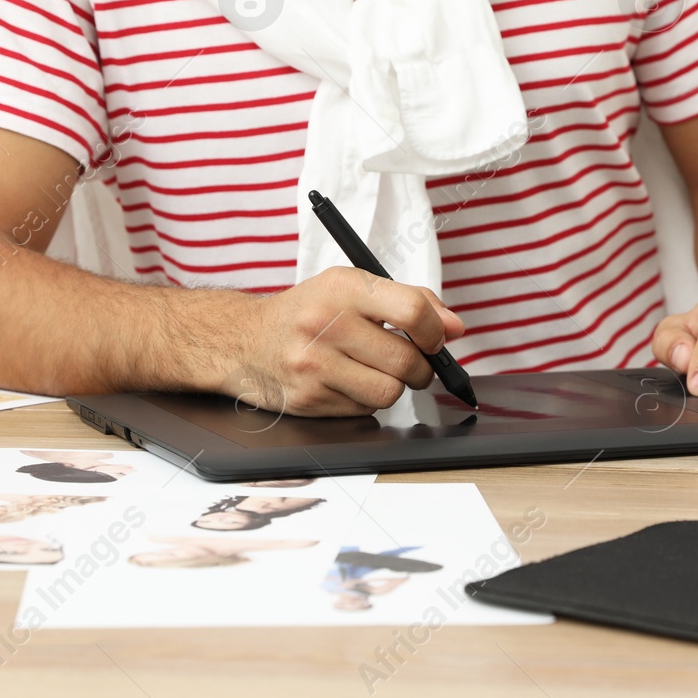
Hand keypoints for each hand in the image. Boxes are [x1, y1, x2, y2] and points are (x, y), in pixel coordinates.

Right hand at [223, 267, 464, 416]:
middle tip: (411, 362)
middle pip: (406, 361)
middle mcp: (325, 323)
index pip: (411, 310)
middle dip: (420, 368)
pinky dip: (365, 401)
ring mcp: (314, 365)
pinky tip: (345, 383)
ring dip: (393, 387)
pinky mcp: (308, 399)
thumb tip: (455, 328)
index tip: (435, 339)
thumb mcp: (351, 288)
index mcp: (342, 287)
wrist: (243, 340)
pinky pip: (364, 411)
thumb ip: (408, 301)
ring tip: (374, 371)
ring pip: (389, 393)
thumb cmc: (308, 312)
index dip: (434, 331)